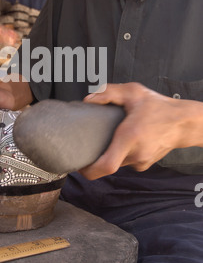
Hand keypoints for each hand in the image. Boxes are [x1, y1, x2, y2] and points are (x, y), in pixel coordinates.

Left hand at [80, 82, 202, 179]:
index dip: (89, 170)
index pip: (107, 165)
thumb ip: (109, 93)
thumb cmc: (158, 107)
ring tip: (109, 137)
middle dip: (95, 158)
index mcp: (130, 137)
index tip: (79, 165)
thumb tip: (89, 99)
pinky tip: (124, 140)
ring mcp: (141, 161)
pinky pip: (125, 161)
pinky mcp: (144, 164)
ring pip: (116, 162)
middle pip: (107, 164)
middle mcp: (135, 153)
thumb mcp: (133, 92)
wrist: (183, 122)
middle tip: (86, 146)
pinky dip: (121, 153)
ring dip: (109, 153)